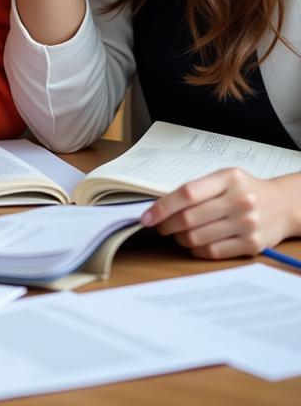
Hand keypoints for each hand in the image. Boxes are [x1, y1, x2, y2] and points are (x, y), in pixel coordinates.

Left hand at [141, 170, 300, 258]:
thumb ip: (197, 189)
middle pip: (189, 218)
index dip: (162, 207)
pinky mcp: (252, 245)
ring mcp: (247, 224)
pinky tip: (194, 243)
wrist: (283, 205)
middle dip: (166, 225)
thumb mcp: (223, 179)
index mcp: (228, 179)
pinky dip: (196, 249)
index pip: (186, 194)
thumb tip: (160, 206)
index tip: (146, 217)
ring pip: (197, 237)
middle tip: (160, 227)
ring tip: (178, 234)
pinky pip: (212, 251)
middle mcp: (239, 201)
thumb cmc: (245, 190)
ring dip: (180, 238)